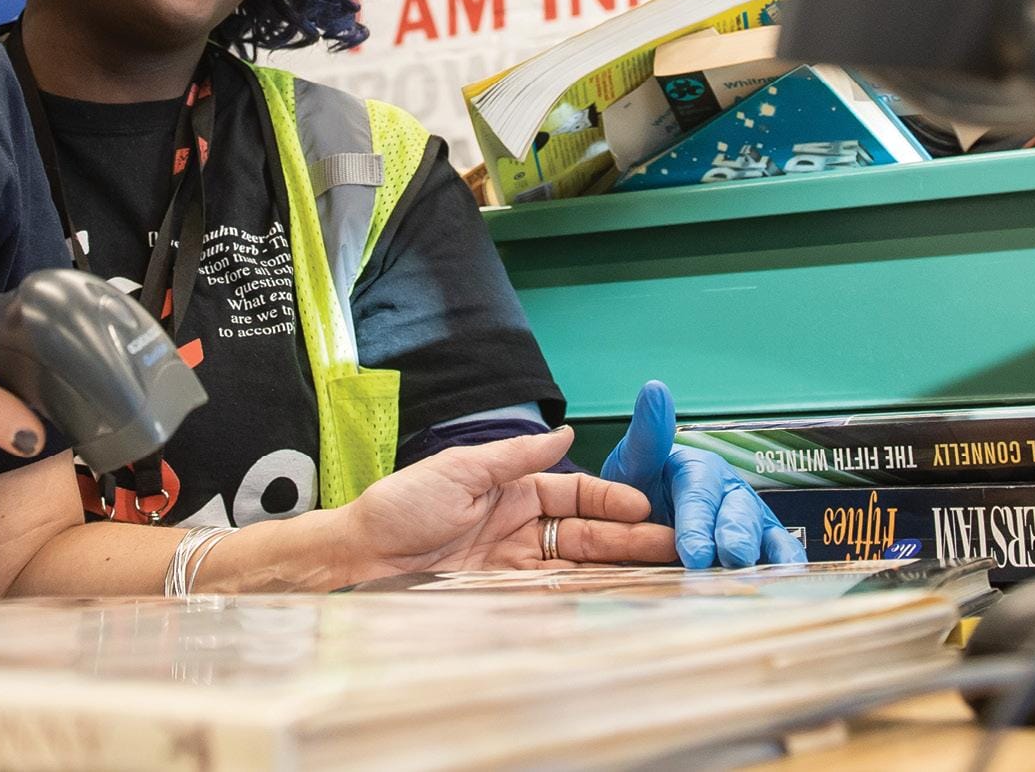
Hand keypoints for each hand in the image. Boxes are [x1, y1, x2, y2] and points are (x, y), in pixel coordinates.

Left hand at [335, 429, 672, 579]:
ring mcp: (513, 565)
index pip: (577, 495)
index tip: (646, 509)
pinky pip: (548, 597)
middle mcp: (521, 528)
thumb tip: (565, 432)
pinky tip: (610, 602)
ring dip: (616, 571)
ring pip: (577, 567)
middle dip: (630, 541)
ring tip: (659, 576)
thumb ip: (515, 456)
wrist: (360, 557)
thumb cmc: (401, 505)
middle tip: (675, 548)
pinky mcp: (500, 596)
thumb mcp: (459, 470)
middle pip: (587, 535)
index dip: (613, 502)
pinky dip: (580, 600)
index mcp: (515, 490)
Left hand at [602, 380, 807, 569]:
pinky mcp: (762, 546)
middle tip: (731, 560)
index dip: (698, 521)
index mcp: (700, 469)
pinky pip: (779, 555)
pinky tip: (786, 588)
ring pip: (763, 534)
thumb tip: (656, 388)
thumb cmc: (639, 493)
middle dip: (734, 537)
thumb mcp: (634, 464)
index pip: (700, 492)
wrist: (643, 527)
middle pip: (738, 513)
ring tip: (759, 582)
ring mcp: (750, 519)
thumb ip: (648, 435)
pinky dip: (784, 570)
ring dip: (763, 558)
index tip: (693, 551)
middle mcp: (731, 491)